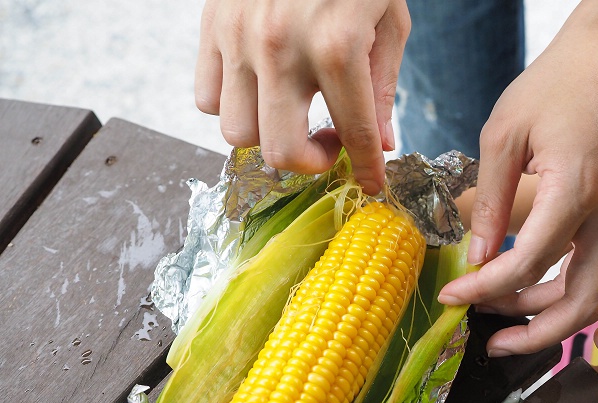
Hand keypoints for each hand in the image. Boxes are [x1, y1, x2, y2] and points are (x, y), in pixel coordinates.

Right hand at [195, 0, 409, 193]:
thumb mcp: (388, 22)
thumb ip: (382, 89)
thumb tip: (381, 145)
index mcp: (337, 47)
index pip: (355, 135)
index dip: (365, 169)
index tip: (370, 184)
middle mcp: (281, 49)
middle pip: (279, 152)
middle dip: (309, 163)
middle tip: (326, 142)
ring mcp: (238, 39)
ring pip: (236, 133)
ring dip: (268, 135)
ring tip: (292, 111)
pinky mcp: (211, 27)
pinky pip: (206, 98)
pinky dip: (233, 105)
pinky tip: (260, 87)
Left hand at [437, 0, 597, 354]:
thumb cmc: (554, 86)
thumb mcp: (503, 137)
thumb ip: (489, 202)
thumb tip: (476, 257)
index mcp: (575, 190)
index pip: (528, 262)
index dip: (485, 288)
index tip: (452, 297)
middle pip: (581, 302)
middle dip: (534, 334)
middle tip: (490, 344)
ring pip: (590, 293)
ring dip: (545, 316)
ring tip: (496, 318)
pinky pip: (589, 270)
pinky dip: (556, 289)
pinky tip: (519, 288)